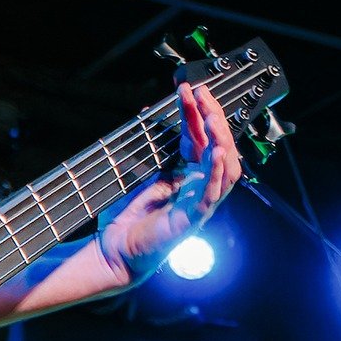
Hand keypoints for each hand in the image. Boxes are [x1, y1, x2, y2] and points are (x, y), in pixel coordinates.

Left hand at [95, 80, 242, 279]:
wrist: (115, 251)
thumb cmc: (128, 219)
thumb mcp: (141, 174)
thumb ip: (152, 150)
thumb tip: (150, 114)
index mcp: (188, 175)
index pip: (199, 138)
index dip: (196, 113)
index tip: (188, 89)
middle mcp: (199, 187)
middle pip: (217, 146)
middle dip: (211, 117)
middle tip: (202, 94)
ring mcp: (199, 203)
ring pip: (226, 168)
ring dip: (222, 140)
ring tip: (212, 118)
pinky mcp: (193, 218)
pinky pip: (213, 193)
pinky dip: (216, 171)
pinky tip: (215, 152)